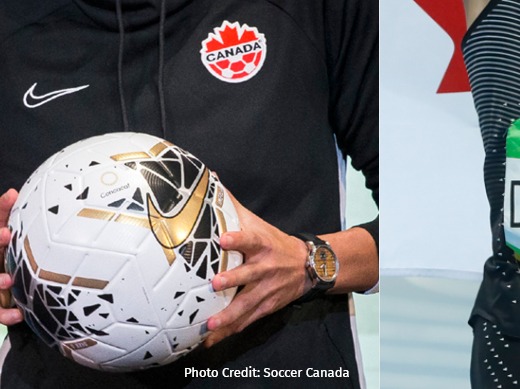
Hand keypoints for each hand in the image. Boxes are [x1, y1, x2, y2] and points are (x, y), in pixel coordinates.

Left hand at [203, 190, 310, 346]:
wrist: (309, 265)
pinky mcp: (267, 307)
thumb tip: (210, 179)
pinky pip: (247, 321)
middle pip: (249, 275)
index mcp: (262, 245)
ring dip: (229, 315)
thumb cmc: (275, 242)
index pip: (250, 239)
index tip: (223, 238)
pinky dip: (230, 330)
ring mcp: (267, 290)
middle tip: (216, 283)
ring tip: (212, 324)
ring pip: (247, 304)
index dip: (237, 238)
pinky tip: (211, 339)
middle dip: (233, 280)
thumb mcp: (258, 223)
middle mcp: (266, 268)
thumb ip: (232, 206)